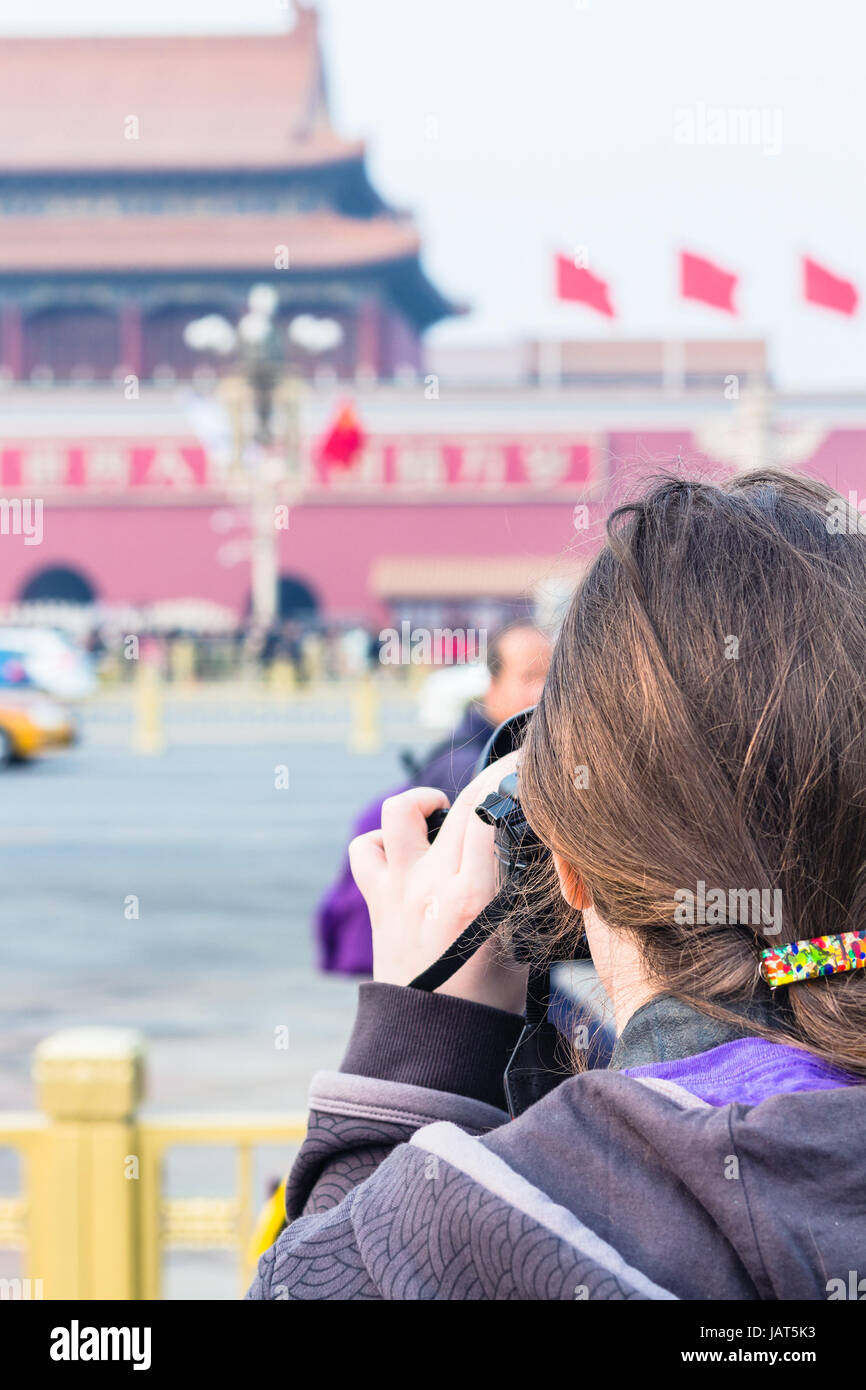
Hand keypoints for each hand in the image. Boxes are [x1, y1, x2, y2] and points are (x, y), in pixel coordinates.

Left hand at [349, 751, 527, 1013]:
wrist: (431, 1040)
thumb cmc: (487, 1001)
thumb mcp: (520, 944)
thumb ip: (520, 891)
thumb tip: (532, 845)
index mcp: (472, 898)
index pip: (490, 813)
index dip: (510, 779)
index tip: (527, 767)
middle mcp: (430, 885)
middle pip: (458, 805)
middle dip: (486, 783)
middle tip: (504, 784)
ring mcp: (399, 889)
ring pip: (399, 812)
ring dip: (423, 801)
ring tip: (443, 810)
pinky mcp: (378, 899)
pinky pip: (366, 849)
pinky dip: (383, 840)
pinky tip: (407, 849)